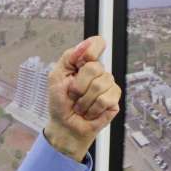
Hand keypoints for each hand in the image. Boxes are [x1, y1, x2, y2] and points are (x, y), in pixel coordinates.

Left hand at [44, 36, 121, 160]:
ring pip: (100, 85)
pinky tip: (89, 112)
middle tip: (74, 95)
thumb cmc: (60, 103)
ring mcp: (108, 85)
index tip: (81, 61)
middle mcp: (99, 72)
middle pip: (95, 67)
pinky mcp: (114, 100)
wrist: (65, 126)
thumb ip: (68, 57)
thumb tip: (84, 45)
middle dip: (78, 85)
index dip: (92, 49)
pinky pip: (105, 99)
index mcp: (84, 63)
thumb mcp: (56, 77)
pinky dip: (92, 109)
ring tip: (80, 105)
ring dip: (84, 100)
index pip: (97, 43)